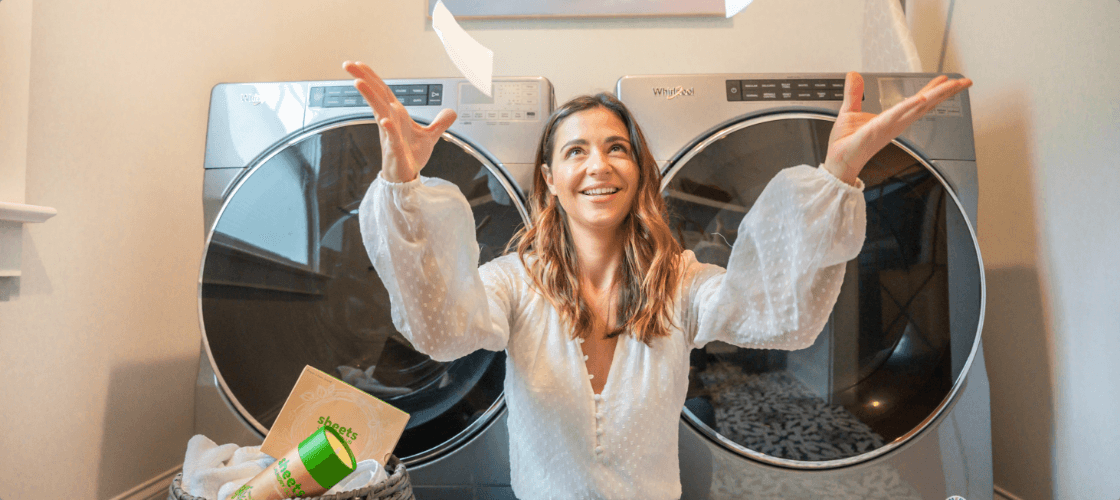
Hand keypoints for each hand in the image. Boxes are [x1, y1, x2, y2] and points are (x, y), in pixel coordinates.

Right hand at [343, 61, 456, 182]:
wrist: (407, 177)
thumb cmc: (410, 156)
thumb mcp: (430, 137)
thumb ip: (439, 123)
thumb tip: (452, 112)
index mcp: (397, 115)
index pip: (383, 92)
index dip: (373, 77)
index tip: (359, 64)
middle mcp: (390, 122)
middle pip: (376, 96)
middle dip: (364, 79)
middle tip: (348, 65)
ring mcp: (390, 135)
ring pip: (380, 113)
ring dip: (370, 98)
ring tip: (360, 83)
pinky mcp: (395, 150)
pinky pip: (392, 138)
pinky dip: (389, 129)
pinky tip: (385, 121)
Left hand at [823, 72, 971, 185]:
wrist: (837, 161)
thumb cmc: (845, 142)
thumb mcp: (849, 111)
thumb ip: (854, 93)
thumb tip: (854, 75)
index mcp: (892, 118)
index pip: (917, 101)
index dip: (933, 90)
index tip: (947, 80)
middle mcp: (895, 123)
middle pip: (926, 104)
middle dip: (946, 92)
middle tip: (964, 81)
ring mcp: (889, 126)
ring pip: (917, 108)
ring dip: (935, 96)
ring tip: (952, 85)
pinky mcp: (877, 130)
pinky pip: (894, 116)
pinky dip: (907, 108)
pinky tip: (920, 99)